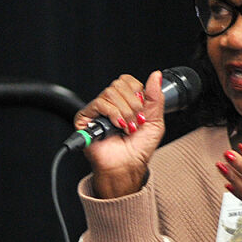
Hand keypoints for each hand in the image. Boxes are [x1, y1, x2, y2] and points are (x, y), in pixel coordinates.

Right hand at [75, 71, 166, 197]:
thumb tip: (156, 75)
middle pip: (119, 84)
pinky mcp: (85, 118)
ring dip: (124, 112)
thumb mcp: (155, 121)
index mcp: (124, 101)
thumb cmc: (138, 149)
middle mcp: (110, 104)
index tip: (143, 111)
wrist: (127, 166)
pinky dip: (113, 114)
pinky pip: (99, 103)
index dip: (138, 92)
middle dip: (132, 105)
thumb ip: (156, 97)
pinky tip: (117, 126)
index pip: (127, 81)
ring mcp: (97, 110)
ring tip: (127, 127)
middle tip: (136, 122)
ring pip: (110, 93)